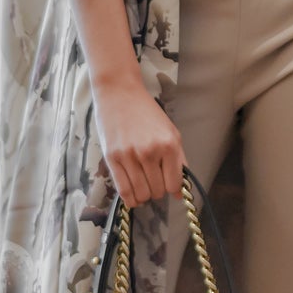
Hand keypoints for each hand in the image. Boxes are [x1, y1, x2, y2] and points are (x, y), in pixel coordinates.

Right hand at [93, 76, 186, 207]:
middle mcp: (150, 152)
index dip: (172, 189)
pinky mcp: (112, 158)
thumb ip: (179, 161)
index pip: (174, 184)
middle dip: (157, 190)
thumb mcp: (171, 131)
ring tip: (143, 185)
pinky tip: (133, 195)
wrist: (119, 94)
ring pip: (141, 193)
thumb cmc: (147, 112)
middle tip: (153, 181)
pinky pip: (123, 190)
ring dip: (144, 195)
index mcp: (169, 145)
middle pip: (157, 191)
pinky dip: (130, 198)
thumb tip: (180, 192)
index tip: (167, 184)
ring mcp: (130, 156)